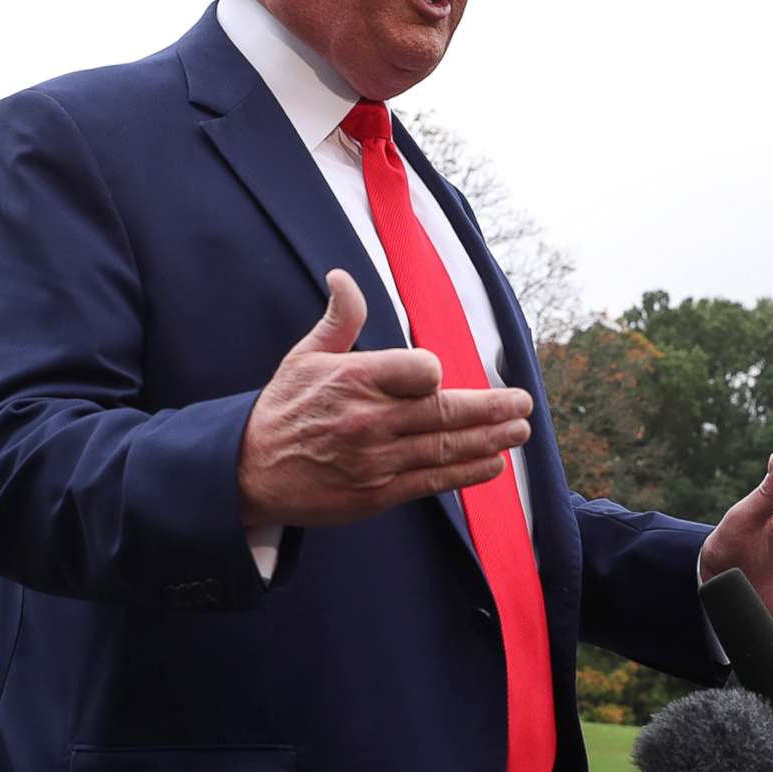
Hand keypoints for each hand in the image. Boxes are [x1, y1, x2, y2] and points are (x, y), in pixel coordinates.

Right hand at [238, 270, 533, 526]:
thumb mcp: (303, 358)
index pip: (416, 372)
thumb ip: (338, 320)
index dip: (434, 373)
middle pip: (444, 412)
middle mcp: (369, 420)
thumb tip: (343, 278)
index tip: (442, 374)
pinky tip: (492, 464)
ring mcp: (376, 460)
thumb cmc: (282, 410)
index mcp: (353, 380)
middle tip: (523, 404)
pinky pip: (432, 481)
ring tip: (519, 431)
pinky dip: (466, 473)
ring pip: (445, 448)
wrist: (248, 472)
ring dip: (489, 440)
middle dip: (491, 409)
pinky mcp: (377, 493)